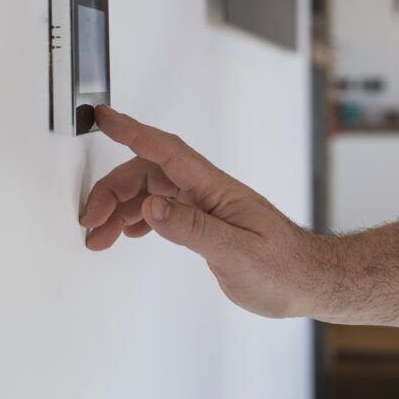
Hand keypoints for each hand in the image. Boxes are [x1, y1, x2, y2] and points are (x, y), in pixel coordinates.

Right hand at [80, 105, 325, 318]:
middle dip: (113, 190)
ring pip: (151, 193)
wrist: (309, 281)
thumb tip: (152, 206)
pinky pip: (162, 209)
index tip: (104, 117)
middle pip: (148, 174)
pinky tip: (126, 230)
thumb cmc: (283, 268)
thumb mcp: (237, 253)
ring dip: (121, 209)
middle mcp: (208, 192)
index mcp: (216, 189)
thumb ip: (192, 229)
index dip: (132, 131)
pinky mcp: (205, 223)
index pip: (167, 151)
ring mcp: (206, 206)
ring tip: (98, 235)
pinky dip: (138, 218)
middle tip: (90, 219)